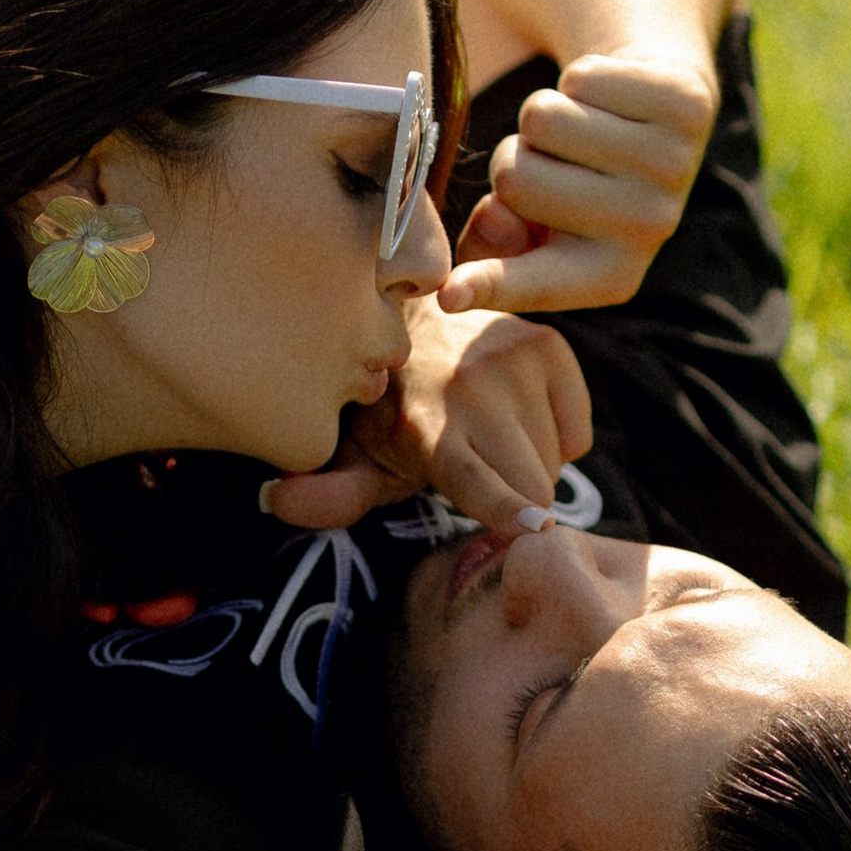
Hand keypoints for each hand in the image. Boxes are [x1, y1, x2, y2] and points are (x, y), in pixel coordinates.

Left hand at [262, 299, 591, 537]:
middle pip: (532, 487)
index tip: (535, 530)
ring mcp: (514, 361)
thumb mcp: (358, 457)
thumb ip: (331, 493)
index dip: (506, 510)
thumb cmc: (388, 408)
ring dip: (532, 466)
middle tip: (477, 473)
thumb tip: (274, 500)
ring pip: (556, 461)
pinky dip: (556, 438)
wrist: (410, 319)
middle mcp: (474, 390)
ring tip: (490, 438)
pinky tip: (517, 417)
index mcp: (427, 428)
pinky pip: (576, 432)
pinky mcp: (548, 344)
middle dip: (516, 500)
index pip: (475, 478)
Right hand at [439, 50, 718, 315]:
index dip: (485, 287)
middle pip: (516, 179)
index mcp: (609, 276)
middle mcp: (648, 231)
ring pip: (542, 119)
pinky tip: (610, 101)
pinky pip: (582, 77)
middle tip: (552, 162)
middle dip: (514, 157)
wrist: (657, 114)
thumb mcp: (531, 223)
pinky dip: (582, 79)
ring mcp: (675, 169)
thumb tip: (487, 229)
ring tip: (578, 131)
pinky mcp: (690, 108)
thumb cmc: (575, 179)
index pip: (535, 284)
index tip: (448, 296)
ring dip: (544, 114)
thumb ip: (491, 243)